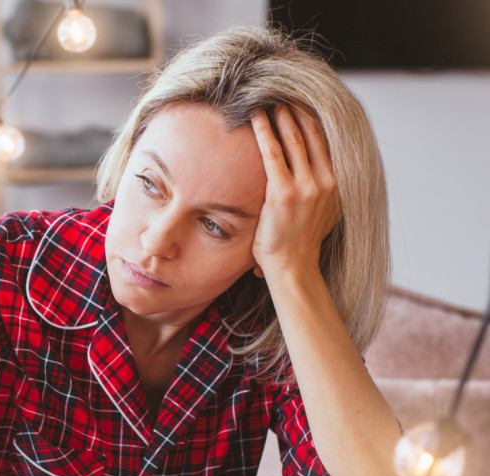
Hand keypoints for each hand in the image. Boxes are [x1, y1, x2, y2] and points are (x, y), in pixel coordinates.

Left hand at [250, 105, 339, 278]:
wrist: (294, 268)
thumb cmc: (300, 244)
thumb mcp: (323, 214)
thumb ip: (323, 192)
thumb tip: (318, 176)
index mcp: (337, 184)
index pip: (326, 140)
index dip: (313, 116)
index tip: (302, 99)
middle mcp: (327, 181)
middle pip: (312, 133)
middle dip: (297, 109)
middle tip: (283, 90)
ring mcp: (307, 186)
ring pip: (294, 139)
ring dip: (281, 115)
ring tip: (269, 98)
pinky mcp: (284, 193)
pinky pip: (272, 153)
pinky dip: (264, 131)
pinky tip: (255, 116)